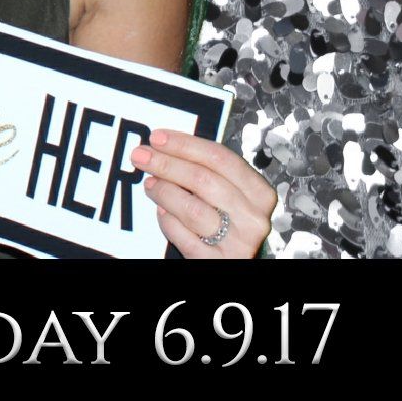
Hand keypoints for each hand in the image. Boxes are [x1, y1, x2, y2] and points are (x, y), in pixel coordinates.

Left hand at [131, 129, 276, 258]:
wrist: (236, 262)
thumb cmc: (230, 223)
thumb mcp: (230, 195)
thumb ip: (208, 172)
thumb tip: (166, 147)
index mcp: (259, 193)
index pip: (220, 158)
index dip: (185, 144)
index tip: (158, 137)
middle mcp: (252, 218)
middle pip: (203, 180)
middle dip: (167, 164)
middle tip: (142, 156)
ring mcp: (237, 242)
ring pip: (192, 209)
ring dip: (164, 192)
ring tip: (150, 184)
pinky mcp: (217, 261)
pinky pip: (184, 237)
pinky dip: (168, 221)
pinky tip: (160, 211)